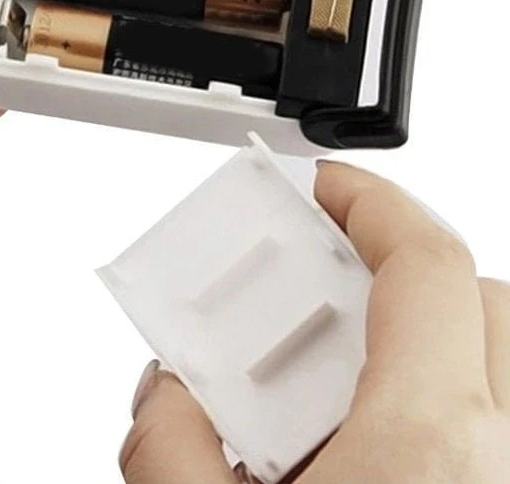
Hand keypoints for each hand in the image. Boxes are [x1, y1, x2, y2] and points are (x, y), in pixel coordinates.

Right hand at [120, 162, 509, 482]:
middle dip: (400, 271)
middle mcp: (498, 462)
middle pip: (479, 300)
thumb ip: (169, 446)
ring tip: (337, 389)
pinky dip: (438, 411)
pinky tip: (366, 454)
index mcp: (431, 446)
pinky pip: (490, 429)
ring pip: (493, 364)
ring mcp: (505, 478)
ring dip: (423, 346)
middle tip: (324, 292)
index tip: (324, 188)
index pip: (428, 264)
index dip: (371, 201)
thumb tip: (168, 395)